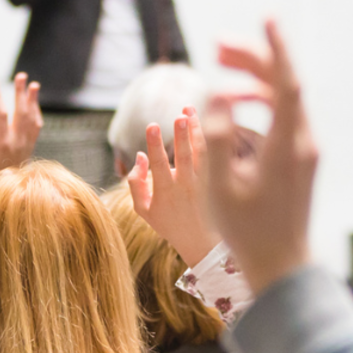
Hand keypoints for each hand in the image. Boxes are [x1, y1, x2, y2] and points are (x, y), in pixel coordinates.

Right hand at [0, 73, 42, 181]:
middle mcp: (17, 140)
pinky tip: (34, 102)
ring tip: (33, 84)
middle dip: (20, 92)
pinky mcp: (31, 144)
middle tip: (21, 76)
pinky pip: (37, 126)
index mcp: (2, 142)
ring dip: (33, 100)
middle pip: (20, 111)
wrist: (6, 189)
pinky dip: (36, 112)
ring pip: (32, 117)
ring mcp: (26, 142)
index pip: (1, 114)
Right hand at [128, 108, 219, 265]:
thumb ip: (136, 182)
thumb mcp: (143, 210)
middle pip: (184, 155)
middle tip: (180, 114)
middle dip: (182, 134)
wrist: (201, 242)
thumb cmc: (168, 223)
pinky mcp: (216, 181)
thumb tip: (140, 155)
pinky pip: (214, 155)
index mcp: (166, 191)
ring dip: (196, 129)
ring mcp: (204, 183)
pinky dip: (209, 137)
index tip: (152, 125)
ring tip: (189, 110)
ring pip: (201, 152)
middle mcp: (186, 186)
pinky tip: (204, 121)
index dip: (155, 144)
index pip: (159, 164)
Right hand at [203, 19, 317, 293]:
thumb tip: (219, 95)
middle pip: (284, 84)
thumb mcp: (221, 186)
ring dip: (254, 78)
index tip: (267, 19)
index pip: (288, 84)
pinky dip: (260, 100)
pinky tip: (234, 101)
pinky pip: (283, 115)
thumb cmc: (248, 231)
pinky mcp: (301, 158)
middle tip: (216, 45)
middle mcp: (303, 142)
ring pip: (284, 98)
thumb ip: (218, 137)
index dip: (276, 50)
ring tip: (218, 65)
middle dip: (253, 59)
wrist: (282, 264)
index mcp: (288, 145)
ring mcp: (305, 149)